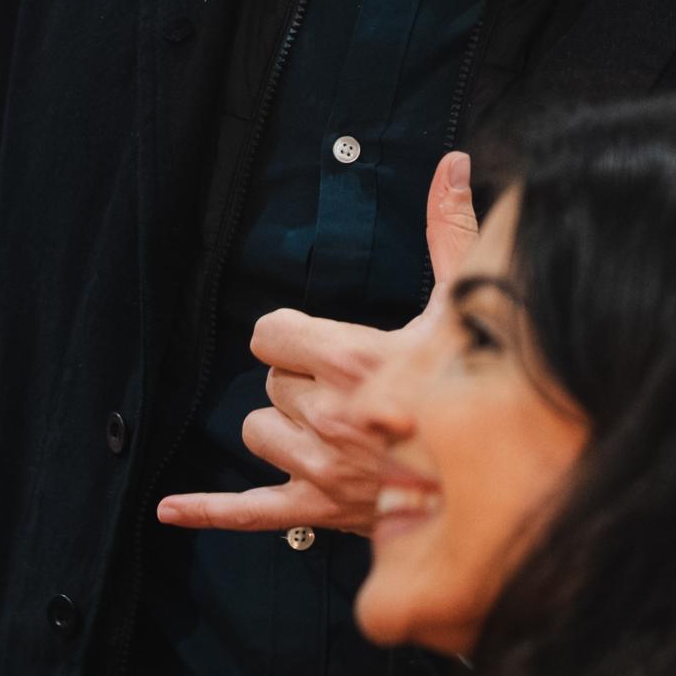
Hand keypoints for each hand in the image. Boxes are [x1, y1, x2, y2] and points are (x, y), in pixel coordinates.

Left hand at [157, 152, 478, 534]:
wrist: (506, 487)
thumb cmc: (488, 392)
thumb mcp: (467, 307)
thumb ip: (450, 233)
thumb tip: (453, 164)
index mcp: (353, 359)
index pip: (270, 335)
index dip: (292, 336)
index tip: (321, 343)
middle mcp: (326, 414)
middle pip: (271, 384)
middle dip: (303, 383)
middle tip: (354, 390)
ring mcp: (319, 466)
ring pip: (259, 433)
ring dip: (286, 428)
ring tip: (334, 428)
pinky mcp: (319, 508)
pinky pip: (249, 511)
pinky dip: (209, 510)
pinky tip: (169, 508)